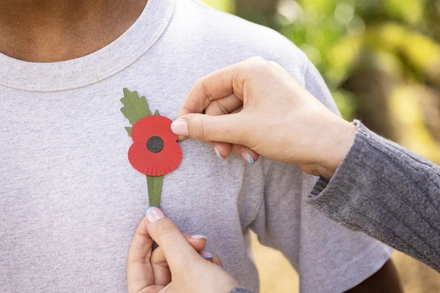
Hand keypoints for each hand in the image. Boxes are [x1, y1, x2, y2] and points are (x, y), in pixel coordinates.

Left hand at [127, 207, 239, 292]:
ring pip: (177, 260)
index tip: (154, 215)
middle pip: (159, 258)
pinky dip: (203, 262)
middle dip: (180, 244)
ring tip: (208, 255)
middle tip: (198, 239)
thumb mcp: (187, 264)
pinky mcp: (194, 291)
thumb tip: (151, 214)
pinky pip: (190, 268)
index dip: (144, 235)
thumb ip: (168, 236)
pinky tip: (214, 266)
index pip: (135, 261)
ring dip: (194, 252)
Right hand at [171, 57, 355, 177]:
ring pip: (231, 116)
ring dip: (230, 138)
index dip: (190, 109)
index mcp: (250, 70)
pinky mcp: (272, 109)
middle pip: (219, 104)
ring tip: (239, 154)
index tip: (180, 130)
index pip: (206, 86)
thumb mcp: (242, 130)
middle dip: (217, 131)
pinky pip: (245, 121)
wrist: (330, 148)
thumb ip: (206, 127)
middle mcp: (257, 77)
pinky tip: (251, 153)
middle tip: (219, 152)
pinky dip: (243, 138)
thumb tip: (176, 126)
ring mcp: (265, 93)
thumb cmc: (291, 131)